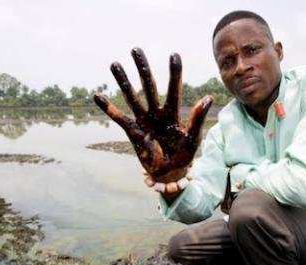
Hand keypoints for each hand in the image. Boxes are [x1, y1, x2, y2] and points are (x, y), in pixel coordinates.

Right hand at [94, 48, 212, 182]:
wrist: (170, 174)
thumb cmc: (185, 156)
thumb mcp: (193, 139)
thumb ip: (197, 119)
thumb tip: (208, 98)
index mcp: (173, 113)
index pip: (174, 89)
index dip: (174, 73)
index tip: (174, 55)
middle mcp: (157, 113)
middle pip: (149, 86)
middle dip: (142, 68)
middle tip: (136, 49)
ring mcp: (144, 121)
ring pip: (132, 97)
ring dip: (123, 81)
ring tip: (115, 64)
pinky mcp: (133, 132)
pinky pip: (118, 118)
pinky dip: (108, 108)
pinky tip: (97, 95)